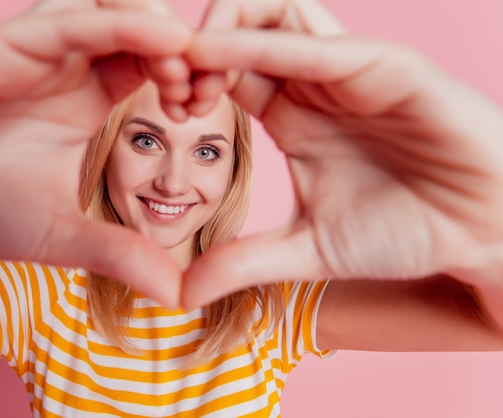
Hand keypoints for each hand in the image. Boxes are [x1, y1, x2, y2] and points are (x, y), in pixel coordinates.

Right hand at [0, 5, 192, 307]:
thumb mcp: (61, 236)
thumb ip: (119, 254)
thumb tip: (178, 295)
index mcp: (88, 101)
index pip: (155, 68)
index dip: (189, 80)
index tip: (208, 108)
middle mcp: (69, 68)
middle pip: (144, 30)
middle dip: (185, 52)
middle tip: (206, 88)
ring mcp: (38, 51)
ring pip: (114, 9)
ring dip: (160, 32)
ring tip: (187, 71)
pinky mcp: (3, 43)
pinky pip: (72, 20)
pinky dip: (121, 23)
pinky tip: (161, 41)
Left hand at [181, 0, 502, 307]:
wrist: (480, 235)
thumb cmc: (403, 232)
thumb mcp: (307, 250)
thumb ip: (245, 262)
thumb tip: (182, 293)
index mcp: (290, 113)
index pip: (224, 73)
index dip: (186, 81)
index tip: (161, 106)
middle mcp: (312, 83)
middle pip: (239, 28)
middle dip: (192, 47)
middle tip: (165, 80)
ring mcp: (346, 70)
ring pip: (272, 13)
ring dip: (220, 30)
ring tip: (187, 66)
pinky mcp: (385, 66)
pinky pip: (315, 42)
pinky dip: (262, 43)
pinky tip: (217, 54)